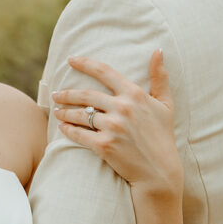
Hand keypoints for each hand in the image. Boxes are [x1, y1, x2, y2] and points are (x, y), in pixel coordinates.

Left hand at [52, 50, 182, 196]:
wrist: (159, 172)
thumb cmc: (162, 136)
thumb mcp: (166, 104)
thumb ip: (160, 77)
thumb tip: (158, 51)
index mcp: (135, 94)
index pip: (104, 72)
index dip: (85, 63)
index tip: (70, 59)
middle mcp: (123, 108)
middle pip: (86, 94)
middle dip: (67, 93)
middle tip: (55, 93)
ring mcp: (113, 127)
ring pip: (80, 114)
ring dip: (64, 111)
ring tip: (57, 110)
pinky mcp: (104, 145)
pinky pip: (79, 134)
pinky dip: (68, 130)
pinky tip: (62, 127)